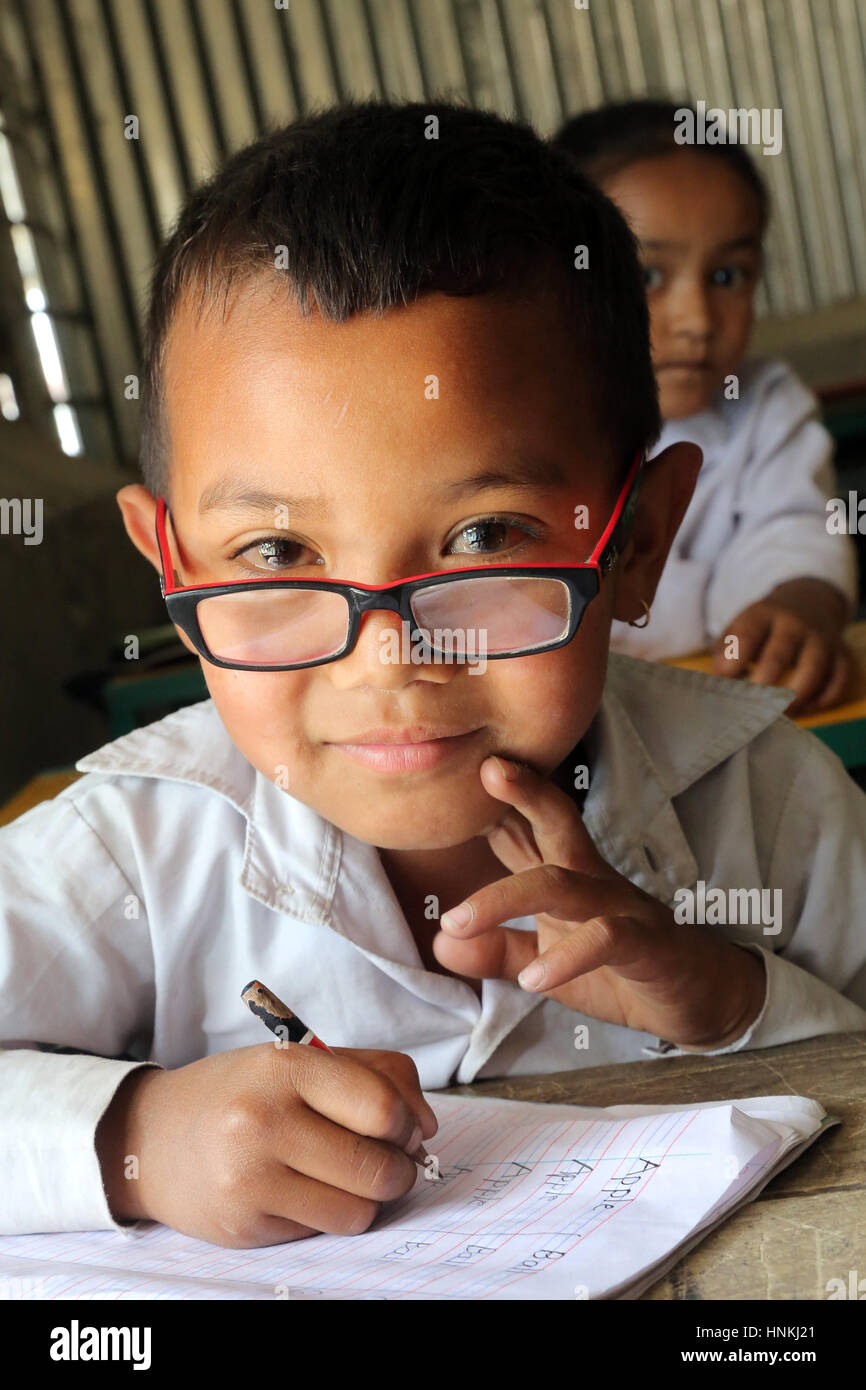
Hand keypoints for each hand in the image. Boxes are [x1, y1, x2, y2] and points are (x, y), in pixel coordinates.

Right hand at [95, 1045, 436, 1247]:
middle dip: (398, 1169)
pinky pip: (323, 1232)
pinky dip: (328, 1215)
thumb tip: (426, 1127)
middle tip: (384, 1159)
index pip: (383, 1107)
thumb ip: (376, 1075)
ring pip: (359, 1211)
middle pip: (378, 1167)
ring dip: (368, 1199)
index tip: (402, 1127)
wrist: (153, 1138)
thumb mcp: (302, 1060)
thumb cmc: (241, 1093)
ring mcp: (251, 1178)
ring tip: (345, 1178)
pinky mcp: (245, 1225)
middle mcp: (264, 1121)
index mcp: (286, 1068)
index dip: (408, 1123)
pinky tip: (303, 1191)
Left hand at [435, 756, 765, 1050]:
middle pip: (558, 825)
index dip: (497, 800)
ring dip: (506, 899)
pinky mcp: (648, 944)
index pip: (529, 827)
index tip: (457, 772)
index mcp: (570, 875)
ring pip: (563, 886)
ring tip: (457, 922)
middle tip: (488, 769)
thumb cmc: (619, 971)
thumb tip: (440, 943)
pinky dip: (565, 958)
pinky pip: (606, 939)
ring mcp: (622, 907)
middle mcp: (594, 880)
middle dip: (524, 794)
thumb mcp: (548, 964)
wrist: (699, 999)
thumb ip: (498, 951)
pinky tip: (533, 981)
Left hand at [712, 579, 850, 714]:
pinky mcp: (841, 654)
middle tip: (750, 705)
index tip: (724, 680)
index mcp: (764, 614)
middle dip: (763, 682)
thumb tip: (719, 682)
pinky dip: (823, 699)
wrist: (808, 602)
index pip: (748, 634)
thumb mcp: (739, 627)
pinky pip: (838, 680)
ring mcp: (821, 638)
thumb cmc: (764, 626)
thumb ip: (724, 652)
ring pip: (813, 669)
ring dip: (794, 696)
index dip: (735, 659)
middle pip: (780, 653)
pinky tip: (804, 708)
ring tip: (777, 714)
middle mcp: (795, 623)